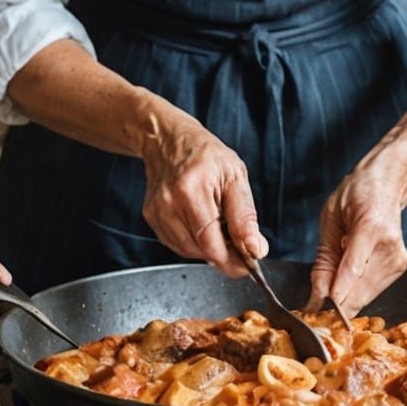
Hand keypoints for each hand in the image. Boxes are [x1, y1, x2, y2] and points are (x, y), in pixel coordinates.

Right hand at [138, 116, 267, 273]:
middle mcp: (170, 202)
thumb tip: (256, 249)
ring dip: (207, 247)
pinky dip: (193, 240)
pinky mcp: (150, 216)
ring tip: (217, 224)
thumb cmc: (205, 154)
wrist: (168, 139)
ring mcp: (157, 211)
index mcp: (192, 189)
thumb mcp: (235, 176)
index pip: (211, 243)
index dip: (232, 261)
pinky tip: (200, 222)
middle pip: (200, 250)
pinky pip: (176, 243)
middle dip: (223, 252)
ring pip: (187, 250)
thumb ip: (245, 216)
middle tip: (237, 241)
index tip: (248, 265)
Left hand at [306, 147, 406, 316]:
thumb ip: (325, 258)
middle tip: (313, 303)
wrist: (385, 184)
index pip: (353, 269)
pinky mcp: (400, 267)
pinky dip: (355, 289)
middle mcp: (390, 246)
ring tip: (336, 270)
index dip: (337, 293)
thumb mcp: (330, 218)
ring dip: (345, 295)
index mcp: (371, 227)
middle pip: (360, 290)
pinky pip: (371, 290)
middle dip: (335, 301)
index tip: (322, 310)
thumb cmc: (355, 195)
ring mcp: (398, 259)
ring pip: (365, 296)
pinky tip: (350, 269)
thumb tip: (319, 294)